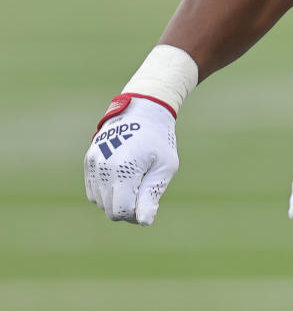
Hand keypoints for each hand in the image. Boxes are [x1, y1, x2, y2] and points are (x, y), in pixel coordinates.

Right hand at [84, 95, 179, 224]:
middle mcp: (102, 168)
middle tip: (144, 190)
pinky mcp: (88, 161)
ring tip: (135, 180)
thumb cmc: (159, 140)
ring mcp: (93, 164)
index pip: (120, 211)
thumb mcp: (165, 166)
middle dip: (127, 208)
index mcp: (123, 170)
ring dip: (116, 199)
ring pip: (99, 201)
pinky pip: (93, 190)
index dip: (135, 213)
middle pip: (109, 209)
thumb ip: (151, 195)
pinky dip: (106, 190)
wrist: (142, 111)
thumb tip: (143, 221)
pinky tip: (123, 176)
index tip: (148, 201)